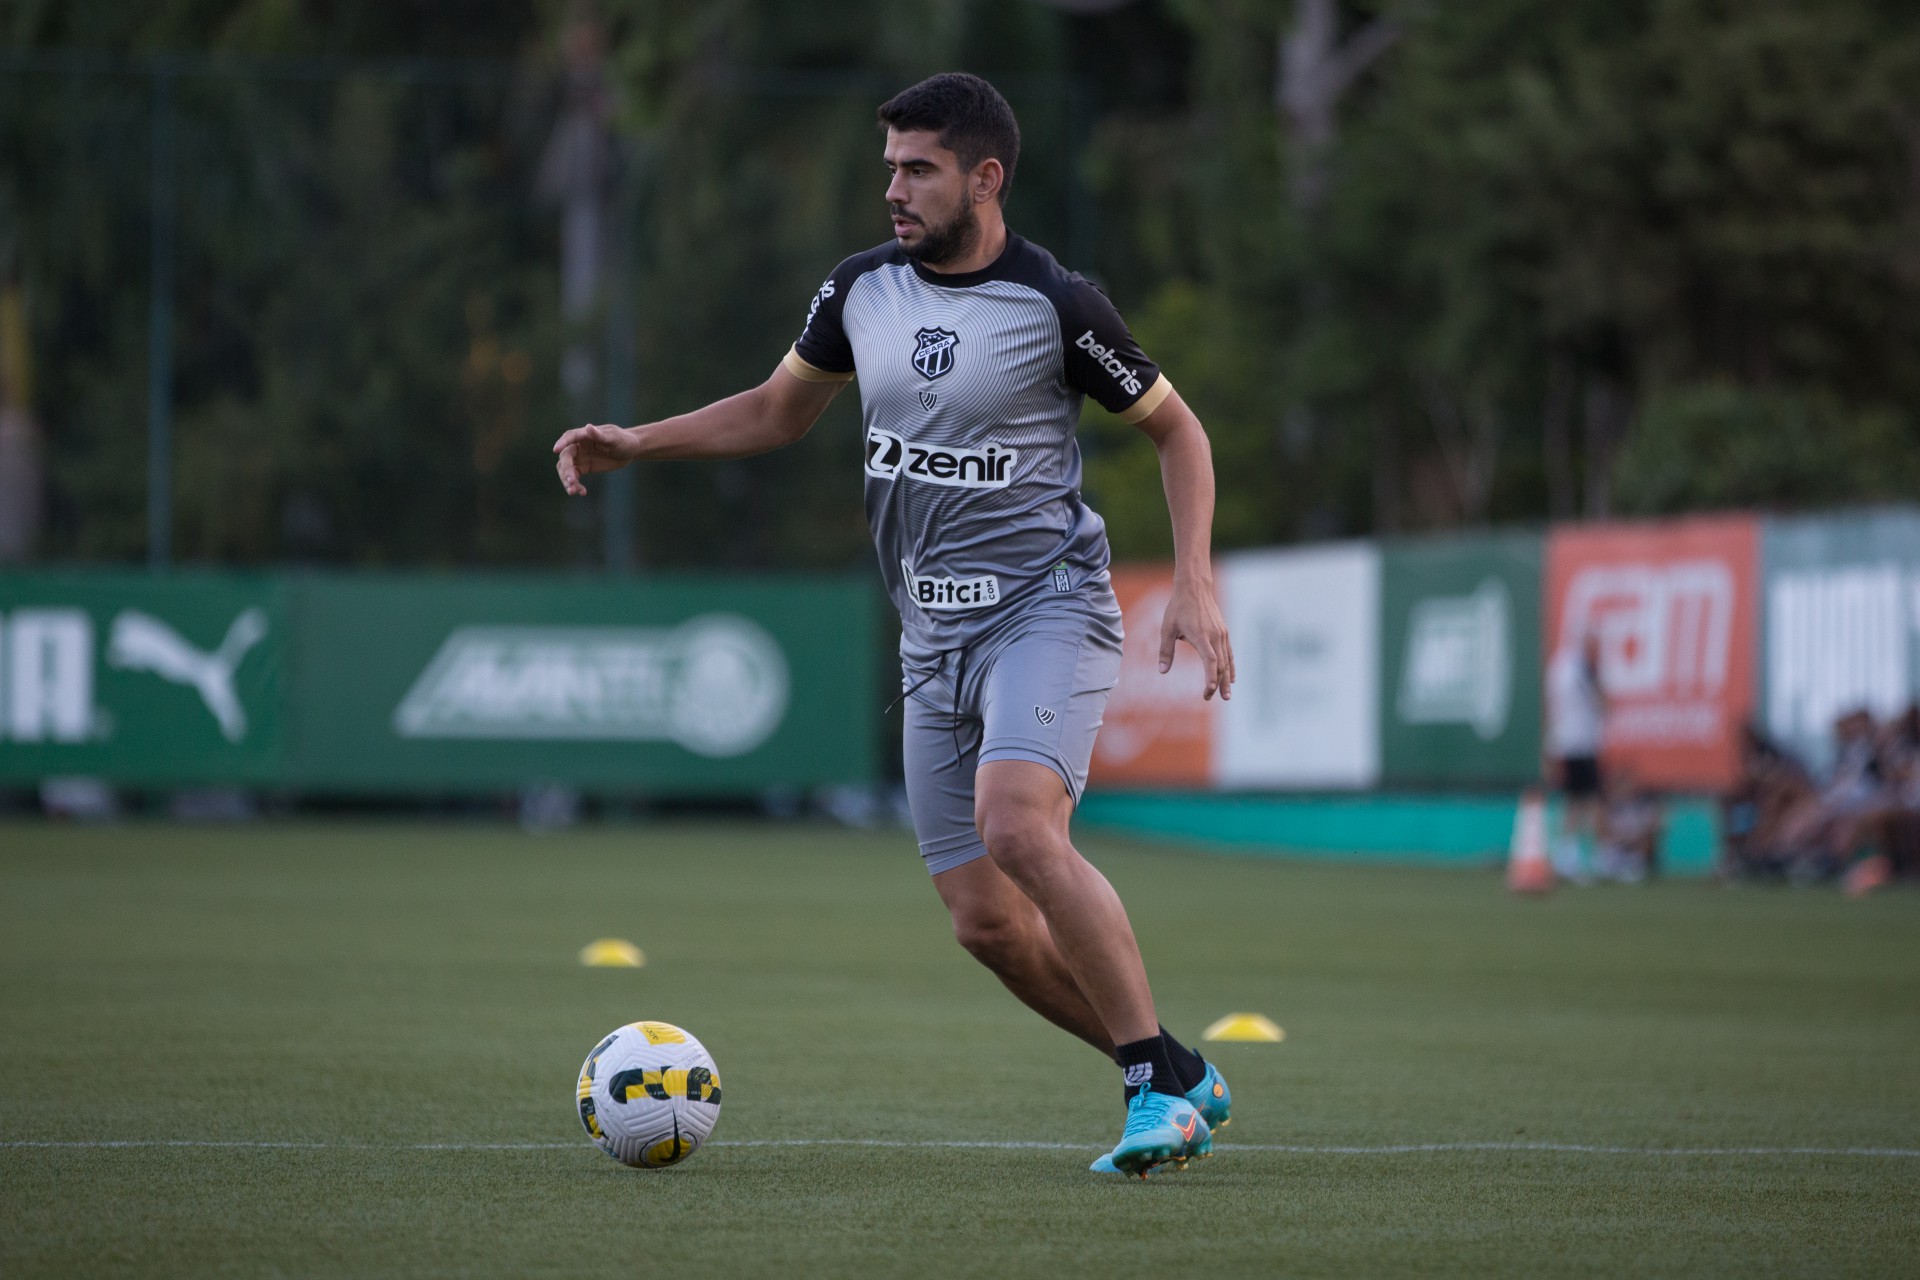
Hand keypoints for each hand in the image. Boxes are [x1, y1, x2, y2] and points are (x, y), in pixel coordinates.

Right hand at [552, 423, 641, 495]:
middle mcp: (578, 445)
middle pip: (566, 457)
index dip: (562, 442)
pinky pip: (574, 477)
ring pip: (566, 469)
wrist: (630, 451)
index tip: (555, 450)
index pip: (570, 436)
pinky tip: (582, 492)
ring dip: (567, 480)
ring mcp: (579, 457)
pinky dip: (575, 485)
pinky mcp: (583, 468)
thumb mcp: (614, 438)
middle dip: (566, 470)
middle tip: (571, 482)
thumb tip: (588, 427)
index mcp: (585, 435)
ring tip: (573, 492)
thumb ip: (600, 435)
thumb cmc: (623, 441)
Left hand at [1158, 575, 1233, 700]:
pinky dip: (1231, 667)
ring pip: (1227, 661)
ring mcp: (1222, 634)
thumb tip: (1162, 671)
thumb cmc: (1178, 608)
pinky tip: (1231, 679)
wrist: (1195, 588)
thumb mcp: (1167, 628)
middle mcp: (1215, 637)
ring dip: (1227, 679)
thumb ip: (1165, 651)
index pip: (1210, 661)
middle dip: (1217, 684)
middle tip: (1212, 698)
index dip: (1210, 676)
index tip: (1209, 690)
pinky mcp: (1224, 632)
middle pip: (1220, 664)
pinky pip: (1229, 653)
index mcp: (1201, 636)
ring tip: (1227, 696)